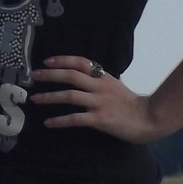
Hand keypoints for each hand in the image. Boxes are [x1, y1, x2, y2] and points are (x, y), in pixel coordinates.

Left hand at [30, 57, 161, 143]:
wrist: (149, 118)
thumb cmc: (132, 104)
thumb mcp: (117, 85)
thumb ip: (102, 80)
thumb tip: (90, 74)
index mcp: (104, 77)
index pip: (81, 62)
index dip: (62, 60)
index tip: (47, 61)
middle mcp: (100, 87)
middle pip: (71, 76)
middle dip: (50, 75)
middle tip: (33, 76)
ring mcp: (99, 103)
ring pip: (70, 96)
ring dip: (50, 97)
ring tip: (35, 99)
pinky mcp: (99, 119)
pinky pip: (75, 119)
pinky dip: (60, 120)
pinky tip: (48, 123)